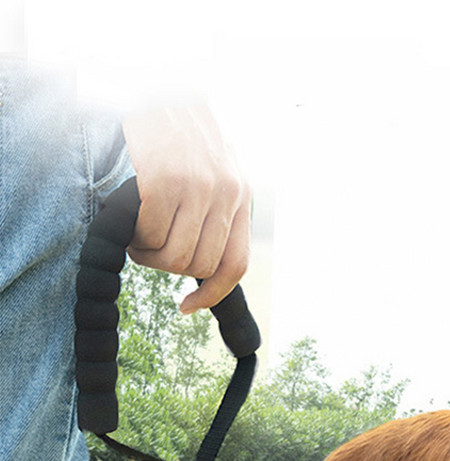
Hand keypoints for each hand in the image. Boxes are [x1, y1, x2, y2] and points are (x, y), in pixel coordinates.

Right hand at [122, 105, 249, 313]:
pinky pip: (149, 234)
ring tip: (137, 229)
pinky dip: (133, 234)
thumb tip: (200, 267)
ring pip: (173, 256)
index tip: (188, 306)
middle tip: (146, 246)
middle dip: (166, 266)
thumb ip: (217, 213)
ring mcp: (199, 187)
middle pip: (197, 265)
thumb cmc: (180, 135)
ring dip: (146, 253)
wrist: (158, 84)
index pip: (236, 264)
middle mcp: (228, 194)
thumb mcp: (214, 171)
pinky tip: (127, 215)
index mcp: (242, 197)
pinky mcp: (166, 179)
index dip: (211, 293)